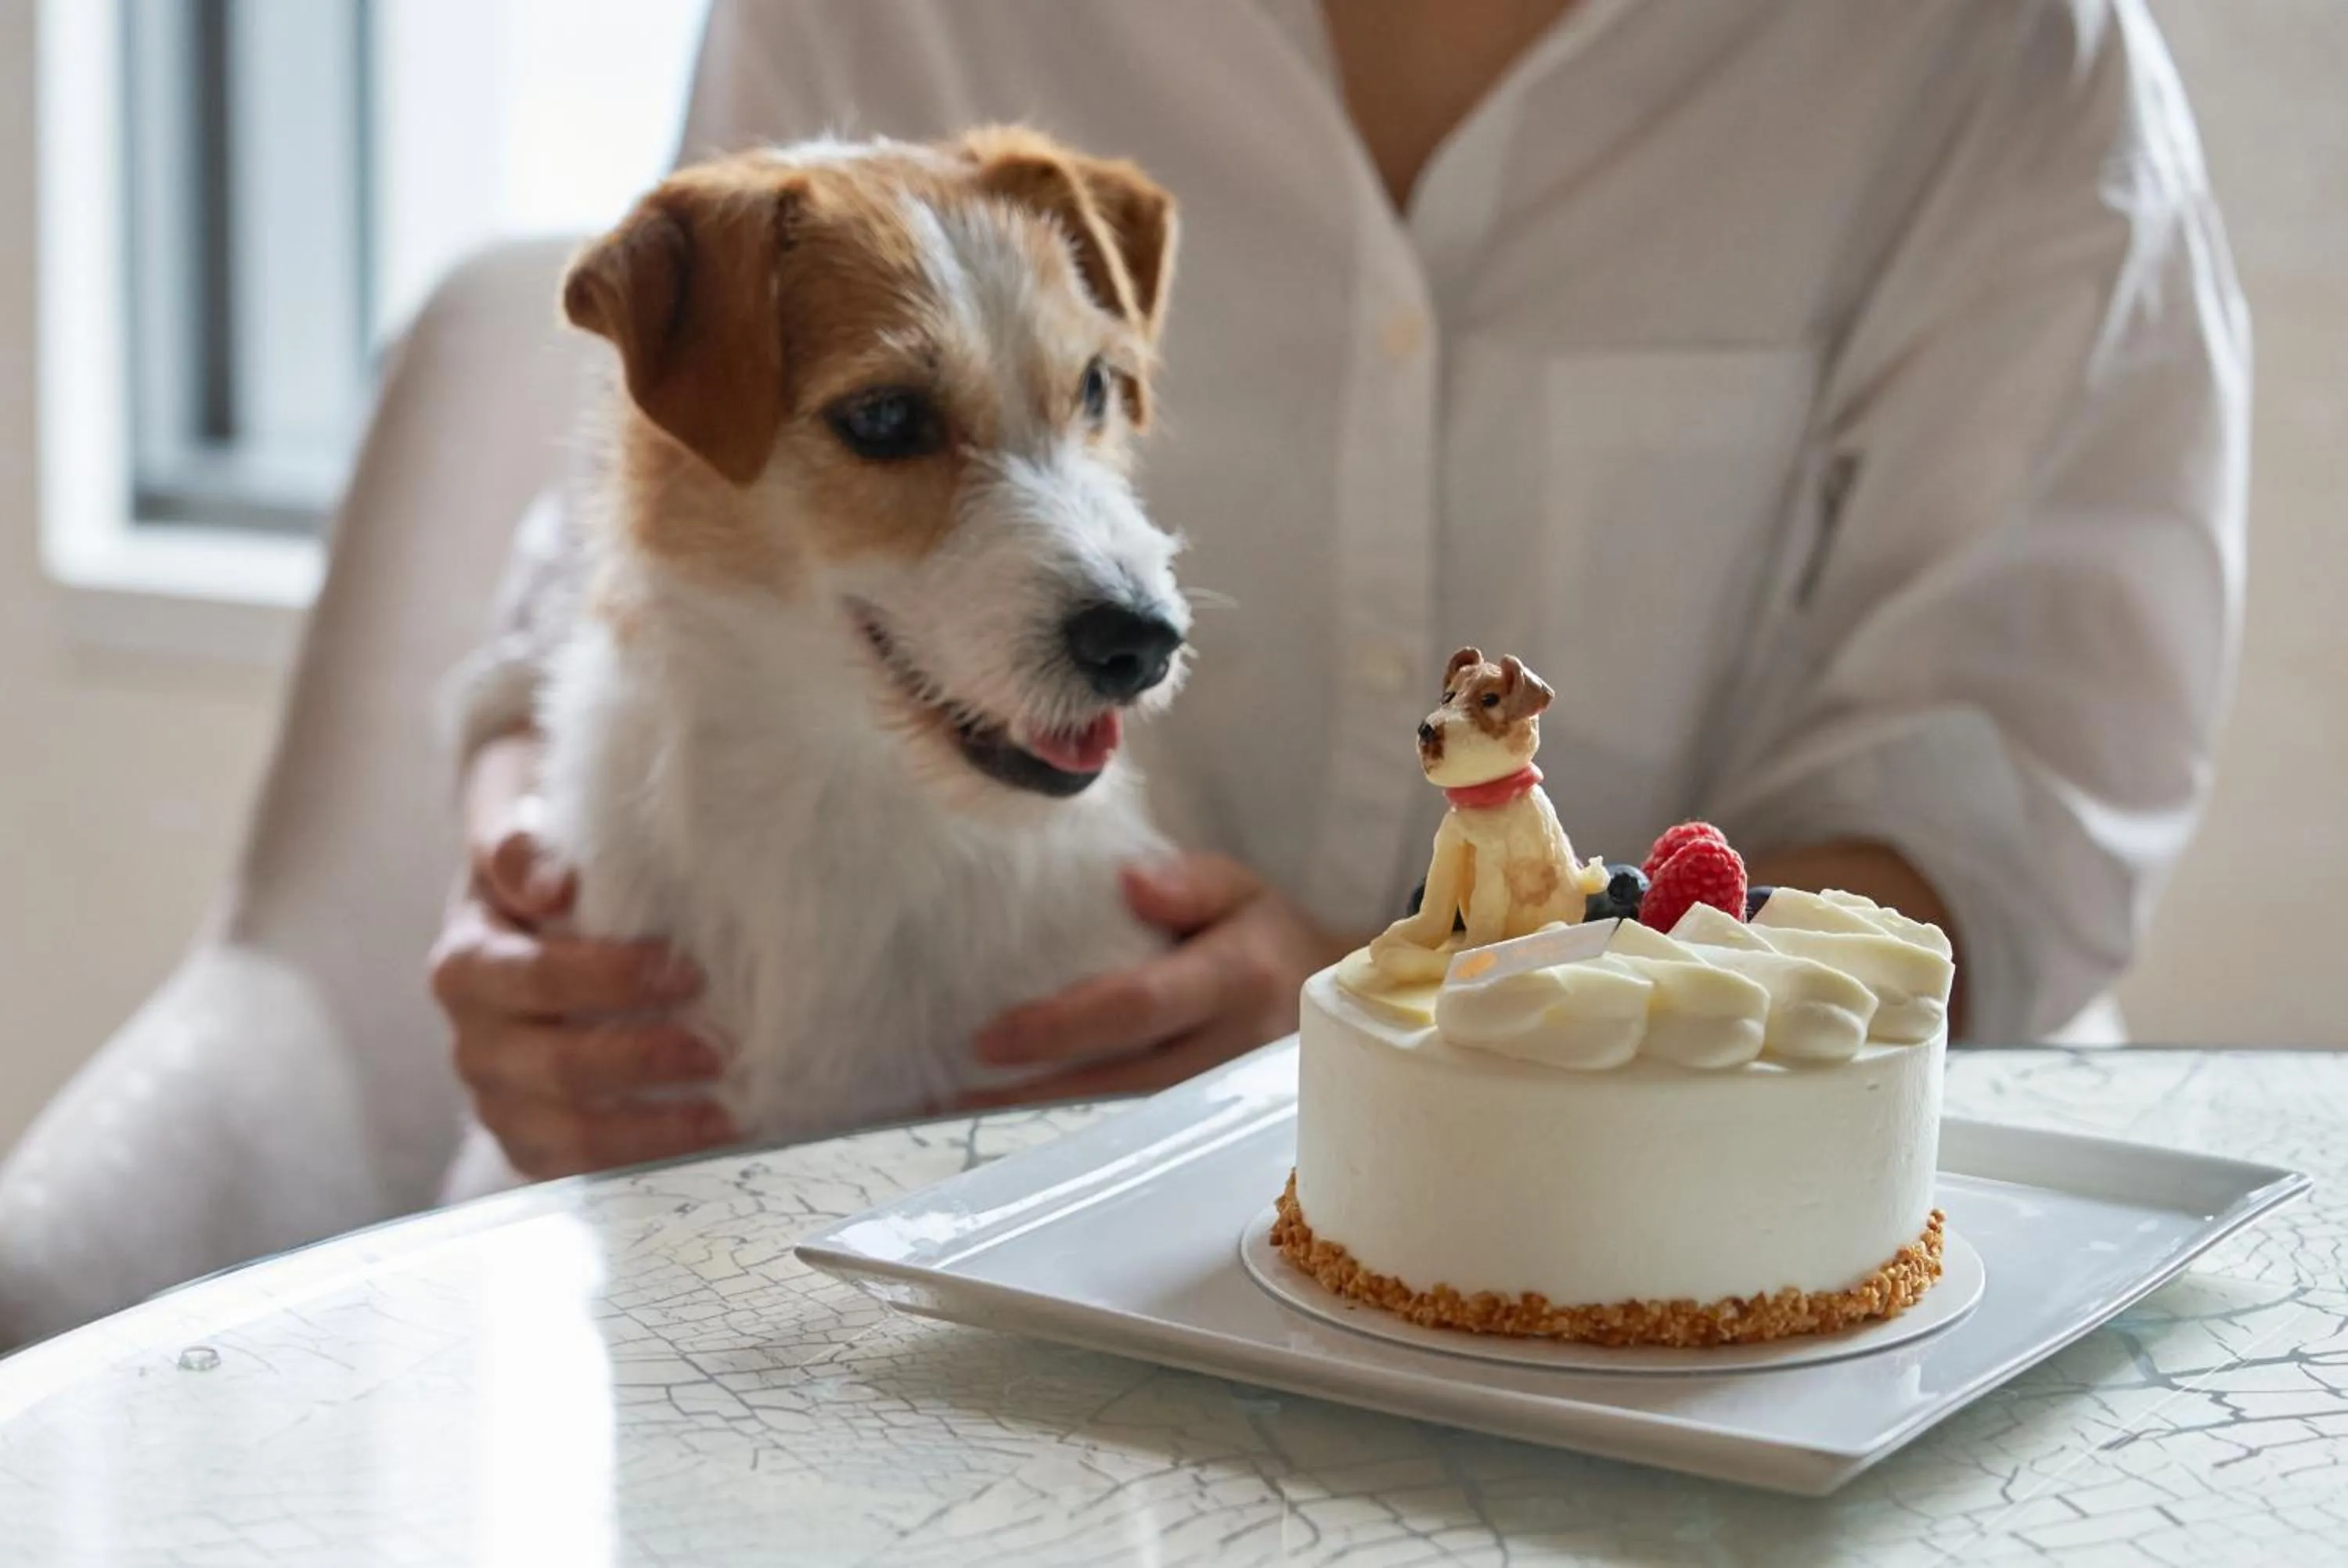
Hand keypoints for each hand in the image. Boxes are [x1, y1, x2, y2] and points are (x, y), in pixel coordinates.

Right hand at [426, 731, 735, 1178]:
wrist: (525, 916)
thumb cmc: (543, 872)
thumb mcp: (518, 835)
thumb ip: (521, 847)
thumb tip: (552, 880)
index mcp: (467, 964)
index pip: (535, 979)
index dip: (610, 979)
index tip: (689, 971)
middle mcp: (475, 1040)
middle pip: (555, 1067)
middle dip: (643, 1060)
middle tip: (720, 1048)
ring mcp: (500, 1099)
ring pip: (566, 1136)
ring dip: (651, 1131)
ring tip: (725, 1115)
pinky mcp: (531, 1143)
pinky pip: (579, 1175)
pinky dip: (641, 1165)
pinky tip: (702, 1147)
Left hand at [963, 853, 1358, 1107]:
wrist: (1341, 1004)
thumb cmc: (1266, 936)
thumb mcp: (1241, 887)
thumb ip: (1189, 881)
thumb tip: (1131, 882)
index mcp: (1237, 977)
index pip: (1140, 1006)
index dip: (1063, 1025)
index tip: (993, 1034)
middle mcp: (1232, 1047)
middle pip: (1123, 1075)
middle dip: (1038, 1081)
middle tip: (960, 1078)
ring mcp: (1223, 1093)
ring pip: (1127, 1108)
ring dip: (1048, 1107)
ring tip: (968, 1101)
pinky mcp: (1209, 1116)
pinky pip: (1137, 1118)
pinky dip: (1077, 1112)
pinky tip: (1020, 1105)